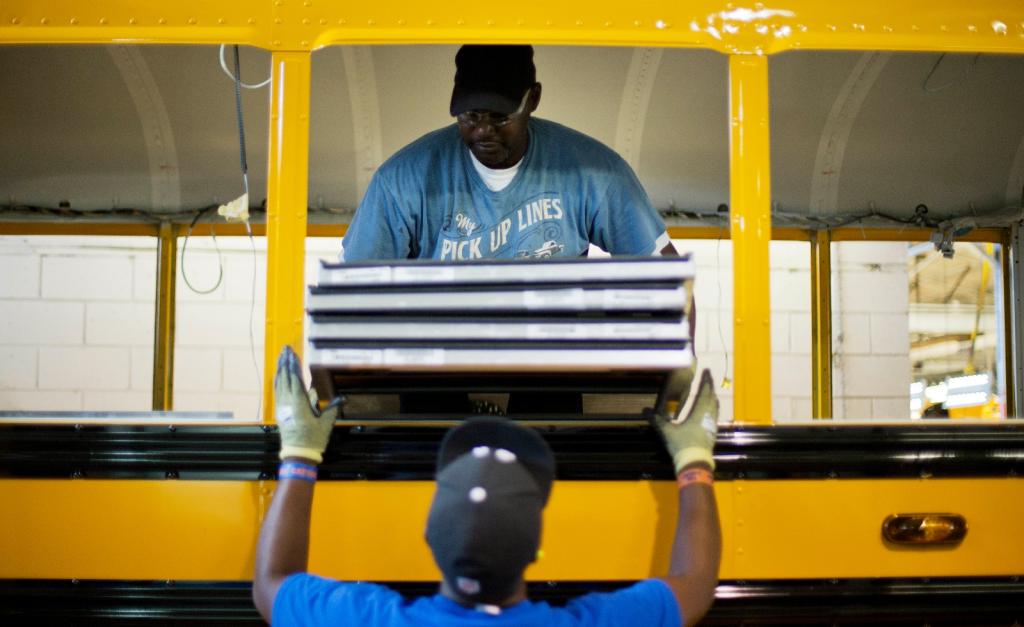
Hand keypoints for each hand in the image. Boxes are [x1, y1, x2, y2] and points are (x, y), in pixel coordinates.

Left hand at [274, 345, 342, 463]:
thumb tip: (342, 398)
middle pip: (285, 377)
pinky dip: (278, 380)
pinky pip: (277, 391)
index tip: (292, 353)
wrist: (298, 453)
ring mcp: (282, 406)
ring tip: (281, 357)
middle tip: (285, 349)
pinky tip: (279, 374)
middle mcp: (288, 402)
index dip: (293, 365)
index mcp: (299, 403)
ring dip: (280, 369)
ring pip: (279, 383)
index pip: (295, 379)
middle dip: (285, 362)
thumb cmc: (313, 439)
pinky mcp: (280, 410)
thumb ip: (332, 408)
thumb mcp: (325, 423)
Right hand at [654, 369, 718, 472]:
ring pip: (715, 407)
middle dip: (710, 387)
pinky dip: (713, 409)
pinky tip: (711, 411)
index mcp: (698, 413)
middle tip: (708, 378)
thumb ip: (657, 420)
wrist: (695, 463)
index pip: (704, 393)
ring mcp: (711, 425)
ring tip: (711, 392)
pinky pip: (715, 416)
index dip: (705, 382)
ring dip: (713, 398)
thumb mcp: (666, 432)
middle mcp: (707, 417)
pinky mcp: (712, 433)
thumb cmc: (682, 445)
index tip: (707, 371)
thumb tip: (644, 411)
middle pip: (712, 398)